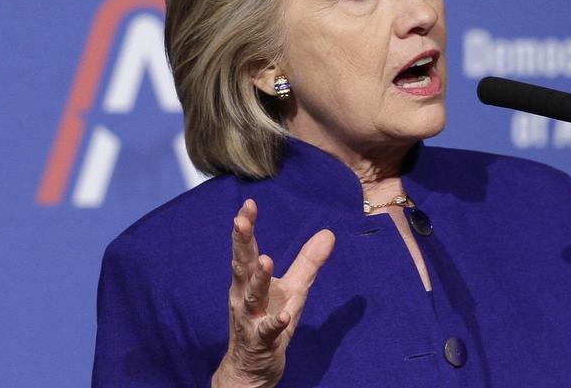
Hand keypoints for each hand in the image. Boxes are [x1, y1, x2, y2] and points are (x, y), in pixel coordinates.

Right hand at [213, 199, 335, 387]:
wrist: (252, 367)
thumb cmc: (268, 320)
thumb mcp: (294, 289)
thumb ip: (308, 262)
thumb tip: (329, 233)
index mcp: (249, 281)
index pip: (247, 250)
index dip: (246, 227)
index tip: (247, 204)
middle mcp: (244, 297)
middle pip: (241, 267)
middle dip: (241, 243)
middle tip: (241, 221)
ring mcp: (250, 319)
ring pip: (251, 297)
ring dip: (257, 279)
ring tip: (266, 259)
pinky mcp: (261, 341)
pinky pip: (267, 331)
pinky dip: (274, 323)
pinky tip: (283, 316)